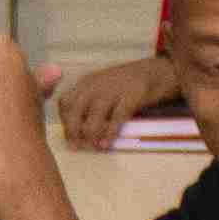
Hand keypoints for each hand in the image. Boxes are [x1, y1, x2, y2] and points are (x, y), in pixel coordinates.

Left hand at [52, 54, 167, 149]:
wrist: (154, 72)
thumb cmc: (125, 86)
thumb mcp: (101, 88)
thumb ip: (88, 104)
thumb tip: (76, 131)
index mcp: (85, 83)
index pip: (65, 102)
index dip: (64, 121)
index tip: (69, 136)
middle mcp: (95, 85)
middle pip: (75, 110)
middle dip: (72, 131)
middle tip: (75, 146)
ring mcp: (113, 90)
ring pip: (93, 116)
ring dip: (90, 135)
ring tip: (92, 147)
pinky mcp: (130, 96)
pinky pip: (116, 118)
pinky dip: (109, 133)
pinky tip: (106, 144)